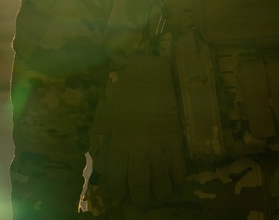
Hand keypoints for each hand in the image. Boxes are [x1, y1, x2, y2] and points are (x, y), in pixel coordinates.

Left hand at [95, 54, 187, 207]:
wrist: (150, 76)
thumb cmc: (125, 94)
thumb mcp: (106, 115)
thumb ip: (100, 138)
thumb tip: (99, 159)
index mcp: (119, 144)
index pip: (117, 178)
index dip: (117, 191)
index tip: (118, 195)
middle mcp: (139, 149)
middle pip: (140, 184)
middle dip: (140, 198)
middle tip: (140, 203)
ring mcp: (159, 145)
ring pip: (161, 180)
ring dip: (160, 192)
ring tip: (159, 195)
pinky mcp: (175, 139)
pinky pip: (178, 165)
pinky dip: (177, 177)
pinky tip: (175, 180)